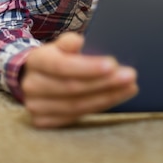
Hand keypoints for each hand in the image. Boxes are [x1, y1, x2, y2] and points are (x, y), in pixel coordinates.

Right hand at [20, 32, 137, 127]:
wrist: (36, 77)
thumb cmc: (55, 57)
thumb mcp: (59, 44)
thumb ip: (68, 42)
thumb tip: (77, 41)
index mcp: (36, 61)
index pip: (62, 66)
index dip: (88, 67)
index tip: (113, 64)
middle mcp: (32, 86)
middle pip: (72, 88)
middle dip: (104, 82)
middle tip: (130, 75)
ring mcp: (36, 107)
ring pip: (77, 106)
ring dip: (107, 96)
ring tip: (130, 87)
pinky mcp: (44, 122)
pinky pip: (77, 116)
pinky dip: (100, 106)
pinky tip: (117, 96)